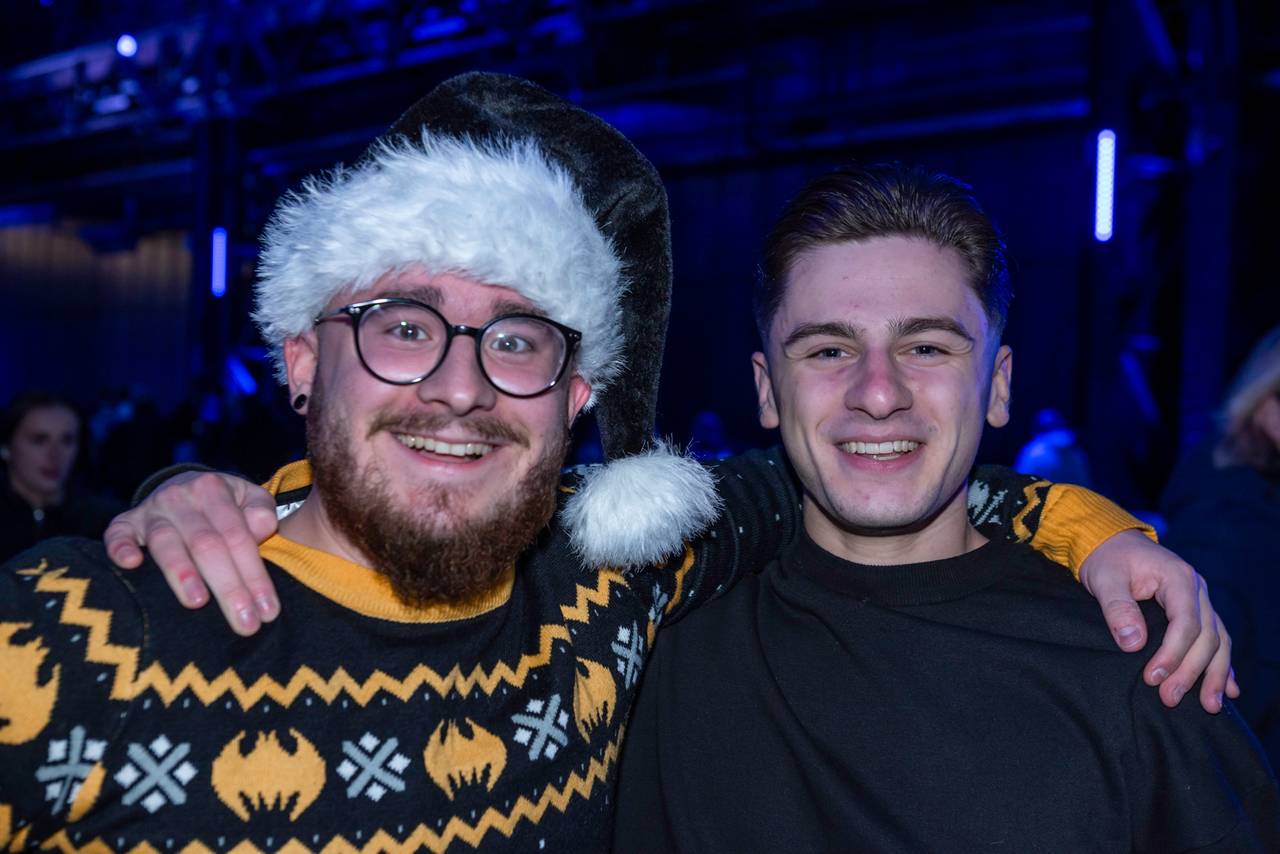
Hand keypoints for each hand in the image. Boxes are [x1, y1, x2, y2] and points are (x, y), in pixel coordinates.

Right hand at [103, 471, 280, 635]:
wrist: (183, 485)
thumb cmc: (224, 505)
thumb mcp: (250, 497)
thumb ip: (262, 511)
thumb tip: (262, 529)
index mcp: (215, 490)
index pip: (239, 537)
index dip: (255, 576)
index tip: (268, 612)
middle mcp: (181, 498)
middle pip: (207, 545)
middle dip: (228, 588)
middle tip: (245, 623)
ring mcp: (151, 510)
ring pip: (166, 543)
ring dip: (182, 574)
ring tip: (197, 603)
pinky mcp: (125, 522)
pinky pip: (118, 534)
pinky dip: (121, 548)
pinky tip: (131, 565)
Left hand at [1079, 529, 1237, 712]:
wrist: (1110, 541)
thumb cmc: (1106, 558)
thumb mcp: (1104, 578)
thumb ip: (1118, 608)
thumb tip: (1133, 643)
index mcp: (1178, 579)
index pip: (1186, 624)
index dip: (1172, 655)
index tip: (1152, 679)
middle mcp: (1197, 590)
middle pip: (1206, 637)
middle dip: (1191, 672)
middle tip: (1170, 698)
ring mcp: (1200, 600)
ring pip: (1218, 641)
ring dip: (1215, 674)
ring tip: (1210, 706)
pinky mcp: (1195, 610)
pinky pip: (1216, 639)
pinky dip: (1222, 664)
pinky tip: (1228, 689)